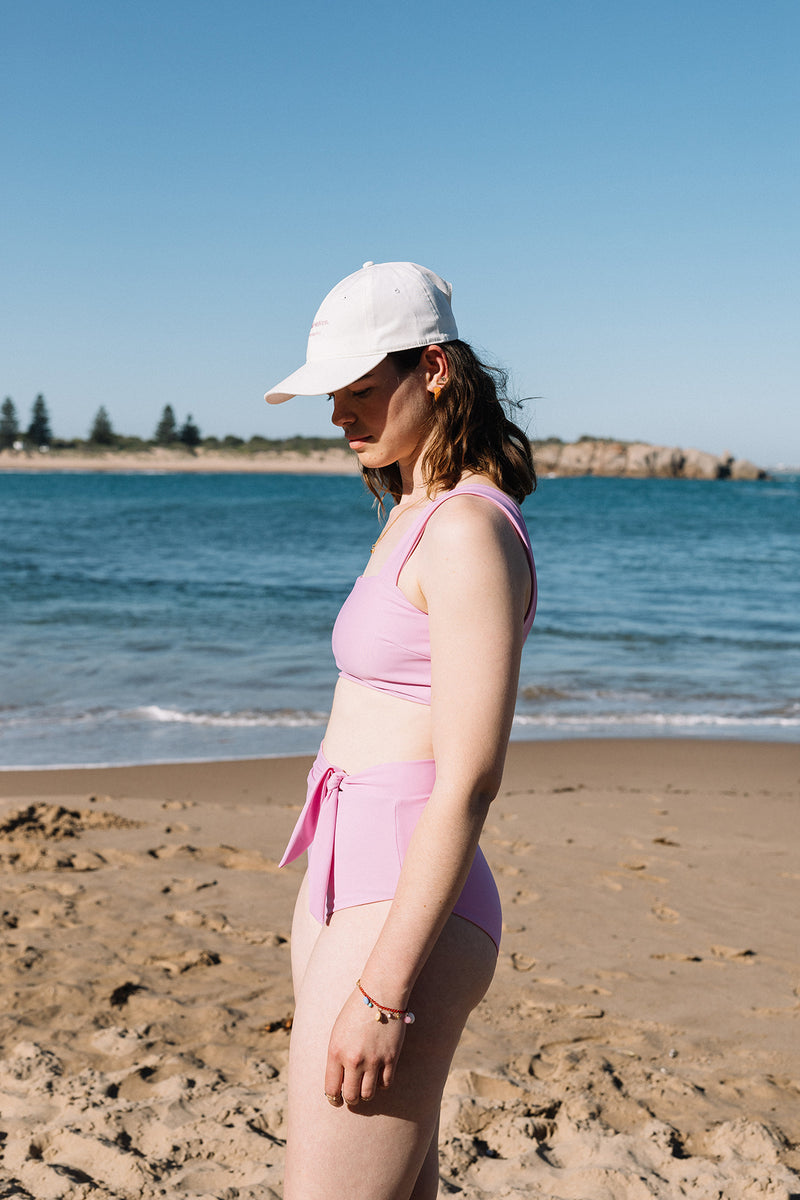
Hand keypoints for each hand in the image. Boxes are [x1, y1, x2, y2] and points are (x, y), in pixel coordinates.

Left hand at [324, 987, 407, 1106]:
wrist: (380, 994)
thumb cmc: (355, 1011)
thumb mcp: (337, 1033)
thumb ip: (336, 1057)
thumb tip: (339, 1080)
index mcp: (336, 1052)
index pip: (331, 1089)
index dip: (333, 1099)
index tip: (336, 1100)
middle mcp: (354, 1060)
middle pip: (351, 1096)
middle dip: (350, 1099)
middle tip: (352, 1097)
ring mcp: (373, 1060)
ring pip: (368, 1094)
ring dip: (366, 1094)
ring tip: (365, 1088)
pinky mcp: (391, 1058)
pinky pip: (386, 1084)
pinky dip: (381, 1084)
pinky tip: (379, 1077)